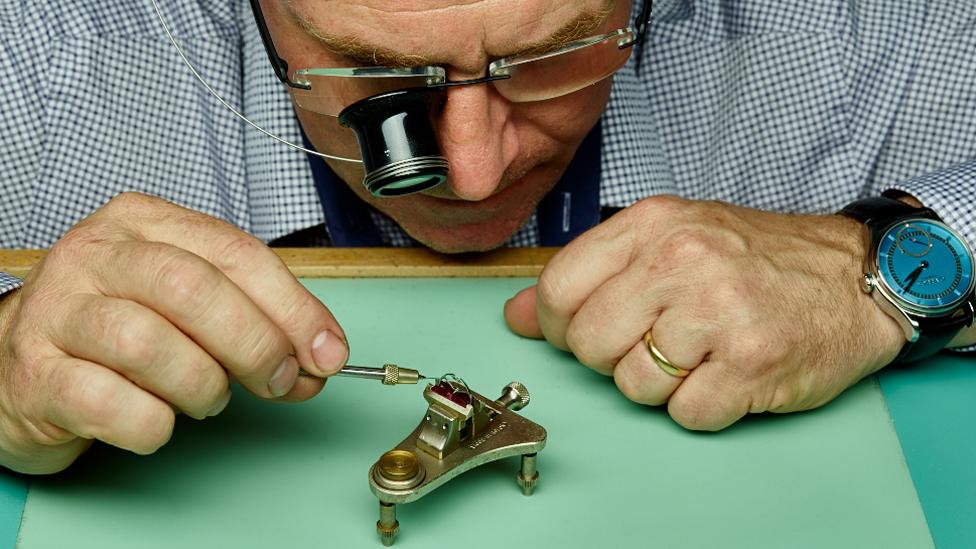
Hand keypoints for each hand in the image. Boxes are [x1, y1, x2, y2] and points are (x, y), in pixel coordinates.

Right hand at [0, 192, 348, 472]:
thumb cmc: (118, 328)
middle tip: (276, 382)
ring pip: (151, 346)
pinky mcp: (34, 373)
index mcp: (145, 222)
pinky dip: (152, 424)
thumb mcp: (189, 302)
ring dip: (201, 387)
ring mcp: (57, 311)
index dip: (294, 308)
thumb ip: (256, 318)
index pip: (237, 254)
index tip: (327, 352)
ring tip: (204, 397)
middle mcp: (96, 254)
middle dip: (255, 346)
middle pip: (195, 291)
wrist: (17, 364)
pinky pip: (111, 405)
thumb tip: (320, 357)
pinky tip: (156, 420)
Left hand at [504, 195, 903, 429]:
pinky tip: (725, 373)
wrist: (855, 276)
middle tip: (652, 342)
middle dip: (611, 357)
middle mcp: (683, 262)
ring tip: (698, 353)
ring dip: (660, 384)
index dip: (559, 325)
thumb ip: (590, 273)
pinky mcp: (752, 364)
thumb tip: (515, 314)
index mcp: (653, 224)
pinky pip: (684, 413)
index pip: (558, 288)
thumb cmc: (757, 258)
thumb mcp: (669, 239)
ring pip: (633, 385)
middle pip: (590, 344)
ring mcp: (719, 313)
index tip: (584, 329)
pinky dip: (700, 406)